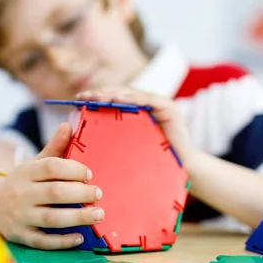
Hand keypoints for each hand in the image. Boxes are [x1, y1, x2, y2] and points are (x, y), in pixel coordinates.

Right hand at [0, 123, 104, 249]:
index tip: (89, 174)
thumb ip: (54, 147)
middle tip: (98, 194)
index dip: (73, 169)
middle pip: (54, 192)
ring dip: (78, 217)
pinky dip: (62, 241)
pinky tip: (79, 238)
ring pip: (51, 218)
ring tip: (98, 214)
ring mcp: (20, 216)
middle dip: (80, 193)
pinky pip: (43, 241)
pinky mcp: (21, 236)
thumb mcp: (34, 163)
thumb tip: (69, 125)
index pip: (51, 167)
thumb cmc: (22, 182)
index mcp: (26, 172)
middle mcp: (22, 194)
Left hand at [75, 86, 194, 166]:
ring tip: (96, 97)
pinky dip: (132, 99)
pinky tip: (117, 100)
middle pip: (121, 94)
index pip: (115, 100)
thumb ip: (115, 140)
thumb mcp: (131, 148)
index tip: (78, 99)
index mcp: (138, 112)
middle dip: (101, 94)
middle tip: (82, 96)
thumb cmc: (157, 161)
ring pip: (132, 94)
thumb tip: (87, 137)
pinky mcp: (169, 108)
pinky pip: (147, 100)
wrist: (184, 168)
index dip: (97, 97)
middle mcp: (148, 104)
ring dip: (113, 94)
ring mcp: (159, 104)